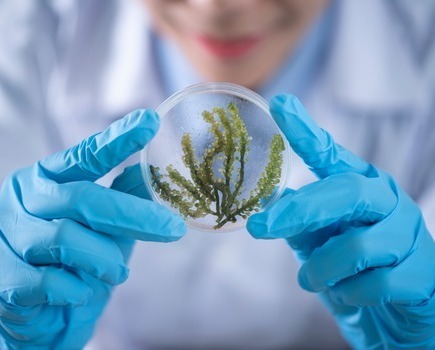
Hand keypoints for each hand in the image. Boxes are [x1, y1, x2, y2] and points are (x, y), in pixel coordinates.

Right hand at [0, 110, 185, 348]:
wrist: (42, 314)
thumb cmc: (76, 261)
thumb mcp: (105, 226)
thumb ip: (123, 197)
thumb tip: (152, 170)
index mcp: (47, 178)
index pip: (85, 155)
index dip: (118, 139)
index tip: (150, 122)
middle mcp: (23, 198)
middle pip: (84, 198)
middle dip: (134, 216)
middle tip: (173, 228)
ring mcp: (6, 234)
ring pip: (67, 239)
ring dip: (104, 260)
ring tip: (118, 272)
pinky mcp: (2, 276)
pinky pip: (50, 280)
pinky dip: (78, 288)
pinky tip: (82, 291)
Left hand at [247, 95, 434, 348]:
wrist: (394, 316)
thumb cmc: (353, 272)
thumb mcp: (320, 243)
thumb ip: (302, 222)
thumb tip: (272, 200)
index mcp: (360, 188)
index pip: (331, 154)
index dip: (305, 130)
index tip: (279, 104)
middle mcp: (387, 202)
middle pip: (344, 192)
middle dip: (299, 211)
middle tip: (259, 228)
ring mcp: (409, 237)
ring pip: (356, 247)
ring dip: (322, 269)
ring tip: (311, 279)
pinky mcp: (422, 275)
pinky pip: (374, 284)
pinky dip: (349, 294)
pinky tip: (349, 295)